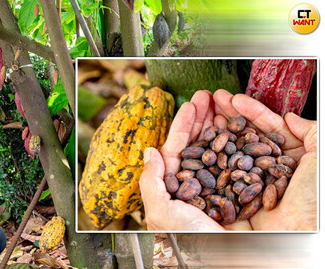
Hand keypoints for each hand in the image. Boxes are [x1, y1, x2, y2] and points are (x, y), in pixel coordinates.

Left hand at [139, 90, 251, 230]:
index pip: (178, 150)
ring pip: (220, 146)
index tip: (189, 105)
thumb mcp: (162, 213)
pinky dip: (242, 139)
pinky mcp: (245, 187)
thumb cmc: (192, 241)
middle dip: (202, 118)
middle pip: (200, 143)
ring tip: (222, 102)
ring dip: (220, 123)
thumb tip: (148, 151)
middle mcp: (200, 184)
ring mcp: (223, 184)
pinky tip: (240, 125)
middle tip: (206, 96)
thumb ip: (150, 182)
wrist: (233, 260)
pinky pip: (241, 158)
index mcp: (178, 189)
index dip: (182, 126)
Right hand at [213, 90, 316, 229]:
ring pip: (230, 151)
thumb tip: (291, 117)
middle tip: (212, 99)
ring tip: (203, 115)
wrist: (303, 234)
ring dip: (215, 131)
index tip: (233, 98)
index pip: (267, 128)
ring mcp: (250, 183)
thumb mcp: (322, 156)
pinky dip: (209, 158)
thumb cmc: (316, 199)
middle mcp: (268, 169)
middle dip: (228, 116)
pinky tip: (202, 144)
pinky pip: (220, 174)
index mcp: (289, 159)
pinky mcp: (235, 198)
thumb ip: (311, 131)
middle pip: (245, 136)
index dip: (251, 111)